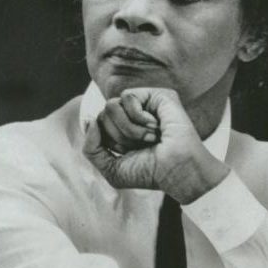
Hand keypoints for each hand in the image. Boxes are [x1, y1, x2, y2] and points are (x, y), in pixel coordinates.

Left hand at [83, 87, 228, 202]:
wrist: (176, 171)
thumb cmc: (150, 172)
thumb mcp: (111, 169)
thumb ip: (91, 149)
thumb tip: (91, 121)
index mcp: (122, 130)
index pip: (96, 125)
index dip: (109, 143)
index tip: (131, 153)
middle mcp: (132, 115)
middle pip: (102, 116)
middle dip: (119, 137)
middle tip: (143, 145)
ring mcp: (145, 103)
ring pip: (111, 106)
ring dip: (129, 129)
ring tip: (151, 137)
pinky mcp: (157, 95)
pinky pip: (127, 97)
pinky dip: (138, 117)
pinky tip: (156, 126)